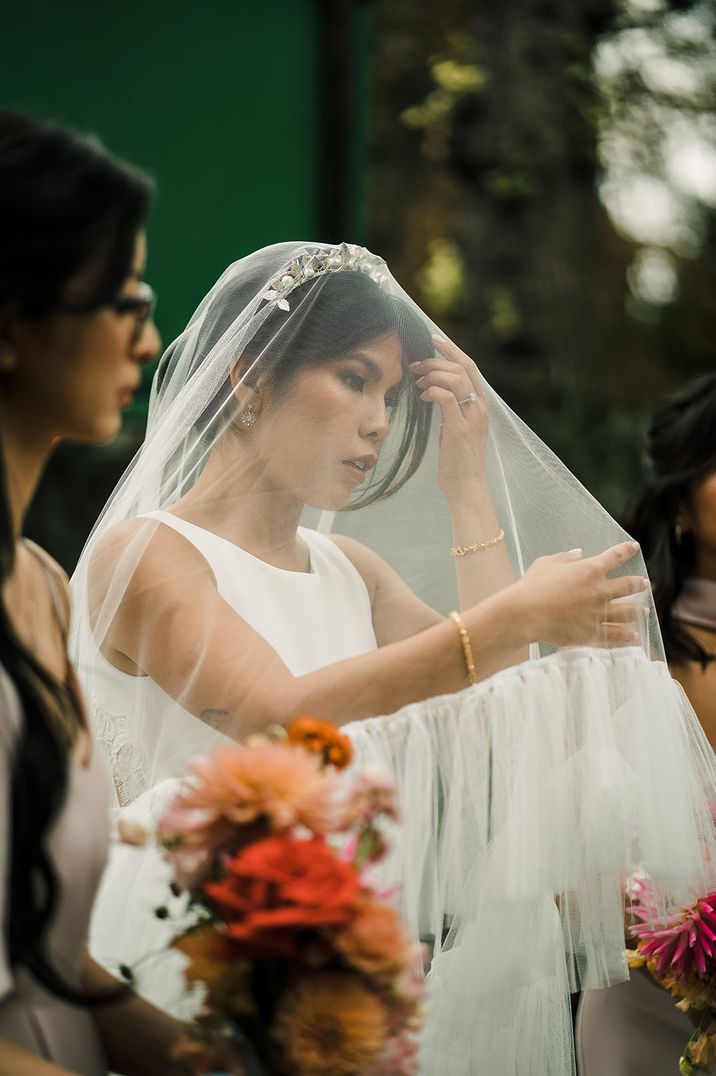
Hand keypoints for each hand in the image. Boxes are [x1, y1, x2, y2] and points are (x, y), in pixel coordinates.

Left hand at [409, 335, 489, 504]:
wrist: (467, 488)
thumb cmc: (458, 461)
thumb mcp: (455, 428)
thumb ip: (451, 409)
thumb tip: (434, 392)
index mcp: (481, 405)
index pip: (470, 367)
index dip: (452, 350)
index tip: (433, 339)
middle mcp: (480, 408)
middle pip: (462, 367)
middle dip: (436, 360)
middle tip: (415, 365)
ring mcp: (471, 418)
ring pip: (455, 379)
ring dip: (433, 374)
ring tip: (418, 381)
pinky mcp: (459, 429)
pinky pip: (446, 398)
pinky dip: (433, 391)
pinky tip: (423, 395)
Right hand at [515, 541, 648, 647]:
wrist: (526, 614)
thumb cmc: (532, 586)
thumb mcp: (546, 563)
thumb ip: (565, 558)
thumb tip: (578, 553)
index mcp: (590, 569)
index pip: (614, 556)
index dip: (626, 550)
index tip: (634, 547)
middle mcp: (600, 591)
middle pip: (628, 586)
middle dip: (638, 584)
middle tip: (645, 584)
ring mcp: (598, 613)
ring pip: (627, 613)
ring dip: (638, 612)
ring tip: (644, 612)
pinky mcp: (592, 633)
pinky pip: (615, 635)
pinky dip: (627, 636)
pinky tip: (634, 636)